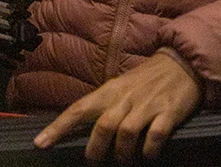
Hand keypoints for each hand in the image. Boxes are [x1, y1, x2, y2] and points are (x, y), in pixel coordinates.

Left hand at [33, 52, 201, 163]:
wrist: (180, 62)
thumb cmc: (146, 79)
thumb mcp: (120, 87)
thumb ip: (104, 107)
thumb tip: (84, 131)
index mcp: (109, 91)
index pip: (78, 109)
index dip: (58, 127)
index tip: (40, 144)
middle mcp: (125, 98)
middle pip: (102, 126)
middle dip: (95, 150)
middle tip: (94, 161)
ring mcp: (146, 105)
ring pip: (125, 134)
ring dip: (122, 154)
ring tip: (124, 160)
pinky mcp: (168, 113)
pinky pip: (154, 137)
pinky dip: (149, 151)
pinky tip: (148, 155)